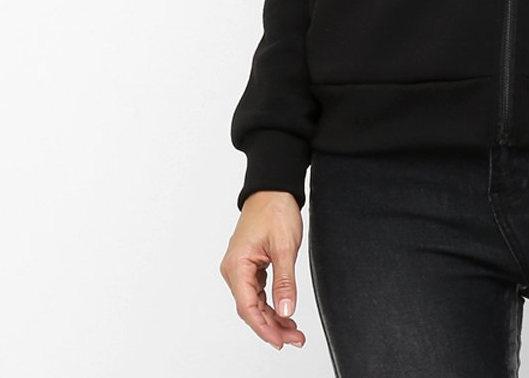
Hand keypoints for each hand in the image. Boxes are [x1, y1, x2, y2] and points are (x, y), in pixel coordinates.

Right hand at [220, 191, 306, 349]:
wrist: (273, 188)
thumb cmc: (275, 209)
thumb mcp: (285, 247)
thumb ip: (285, 281)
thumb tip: (286, 310)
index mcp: (237, 265)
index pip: (248, 308)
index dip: (265, 328)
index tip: (281, 341)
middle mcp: (234, 269)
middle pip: (250, 308)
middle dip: (272, 326)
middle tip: (294, 338)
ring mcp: (240, 267)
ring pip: (254, 302)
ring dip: (272, 316)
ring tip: (292, 330)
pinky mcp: (249, 264)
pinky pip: (257, 291)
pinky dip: (270, 302)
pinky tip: (283, 311)